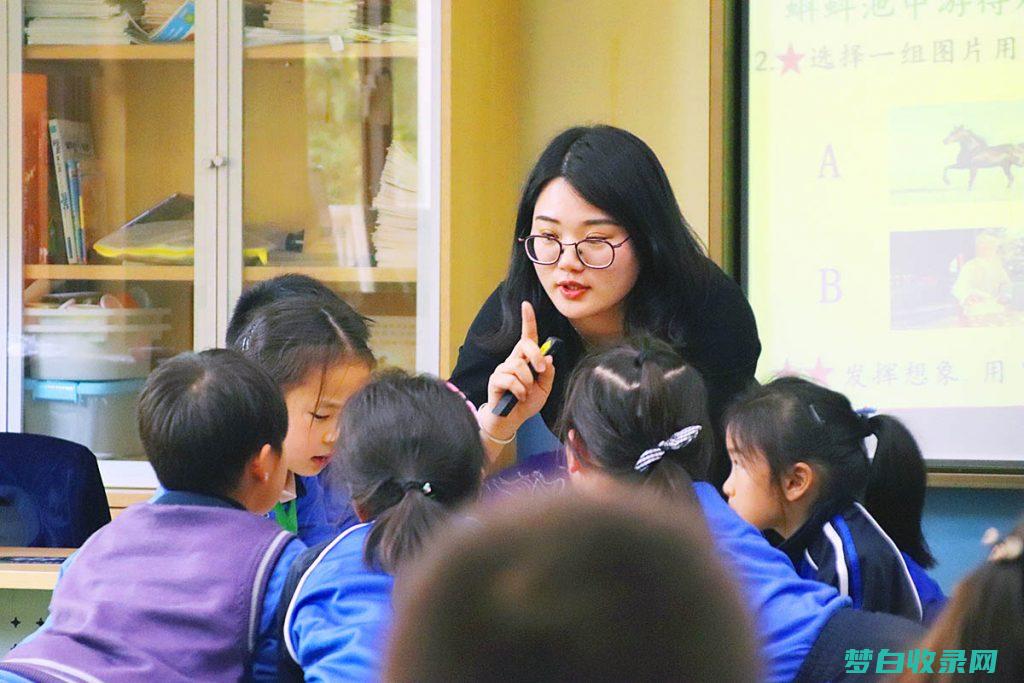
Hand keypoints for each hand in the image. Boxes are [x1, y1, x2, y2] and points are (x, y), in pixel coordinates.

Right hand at [478, 301, 555, 439]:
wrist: (512, 420)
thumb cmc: (527, 403)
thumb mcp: (544, 388)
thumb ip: (548, 372)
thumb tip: (548, 357)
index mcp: (525, 359)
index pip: (527, 336)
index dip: (527, 320)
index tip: (526, 305)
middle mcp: (512, 360)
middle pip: (525, 345)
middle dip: (536, 356)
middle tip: (541, 370)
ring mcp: (502, 369)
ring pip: (518, 366)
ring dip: (527, 382)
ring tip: (526, 393)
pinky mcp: (495, 380)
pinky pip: (510, 380)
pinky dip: (519, 391)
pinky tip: (519, 397)